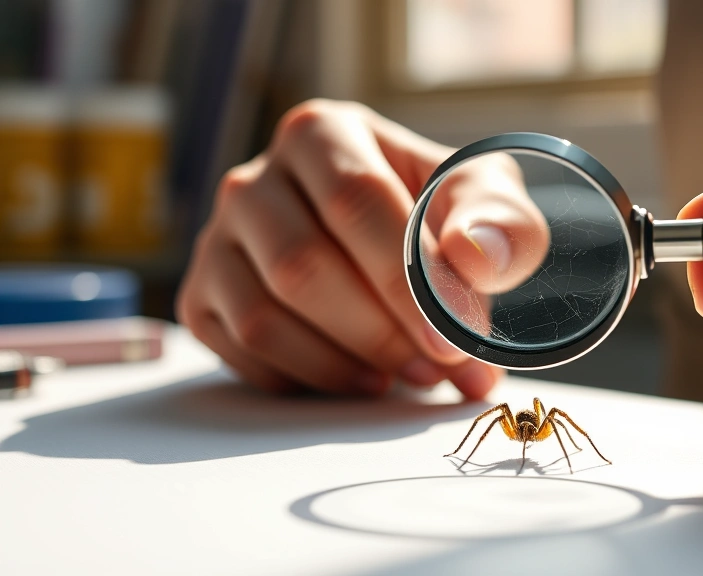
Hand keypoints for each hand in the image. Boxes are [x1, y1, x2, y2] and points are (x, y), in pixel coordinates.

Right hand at [177, 101, 546, 397]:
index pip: (356, 201)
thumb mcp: (487, 200)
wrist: (395, 240)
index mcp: (320, 134)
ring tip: (410, 378)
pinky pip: (241, 354)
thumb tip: (472, 257)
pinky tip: (361, 380)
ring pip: (264, 318)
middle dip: (381, 333)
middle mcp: (253, 181)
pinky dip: (307, 382)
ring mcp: (218, 242)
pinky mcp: (202, 299)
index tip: (456, 337)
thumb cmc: (440, 215)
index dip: (407, 279)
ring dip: (345, 366)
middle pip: (303, 267)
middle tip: (440, 369)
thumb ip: (499, 222)